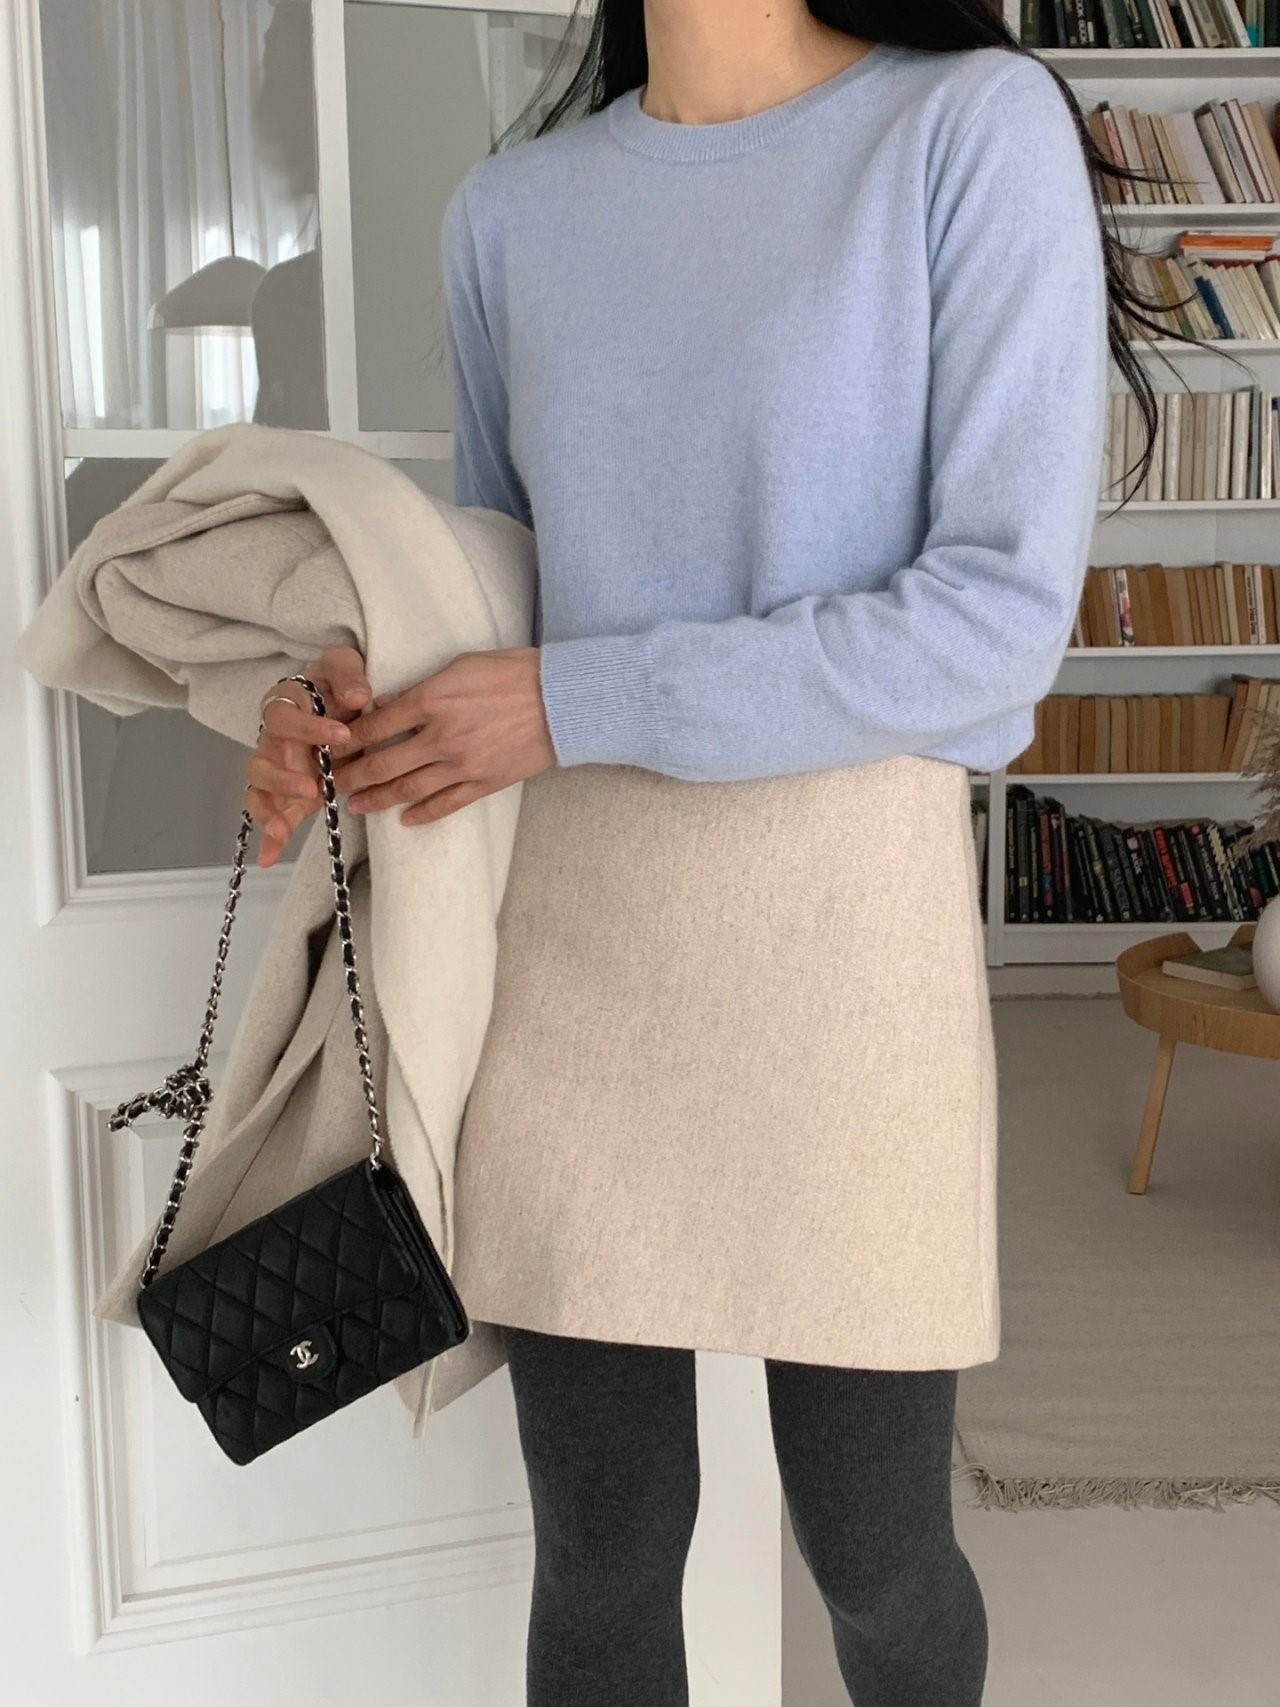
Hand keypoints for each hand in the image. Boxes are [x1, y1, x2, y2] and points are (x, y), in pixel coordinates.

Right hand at [244, 645, 372, 866]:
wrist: (339, 698)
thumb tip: (358, 696)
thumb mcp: (345, 664)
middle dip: (282, 778)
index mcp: (284, 706)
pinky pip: (272, 813)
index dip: (308, 727)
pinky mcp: (287, 791)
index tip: (341, 734)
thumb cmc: (337, 681)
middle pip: (260, 761)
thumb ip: (348, 674)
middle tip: (312, 788)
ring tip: (283, 828)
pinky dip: (269, 837)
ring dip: (268, 811)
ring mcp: (277, 768)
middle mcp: (273, 739)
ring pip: (258, 791)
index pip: (283, 717)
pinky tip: (268, 858)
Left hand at [331, 646, 555, 825]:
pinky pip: (447, 803)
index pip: (376, 725)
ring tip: (355, 807)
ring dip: (378, 799)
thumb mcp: (461, 665)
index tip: (332, 746)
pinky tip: (406, 820)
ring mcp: (463, 763)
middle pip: (383, 763)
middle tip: (329, 784)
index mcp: (432, 701)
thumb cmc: (515, 672)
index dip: (349, 738)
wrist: (562, 699)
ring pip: (409, 788)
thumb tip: (388, 704)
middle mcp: (441, 736)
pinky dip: (424, 814)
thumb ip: (421, 687)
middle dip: (350, 776)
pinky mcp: (485, 782)